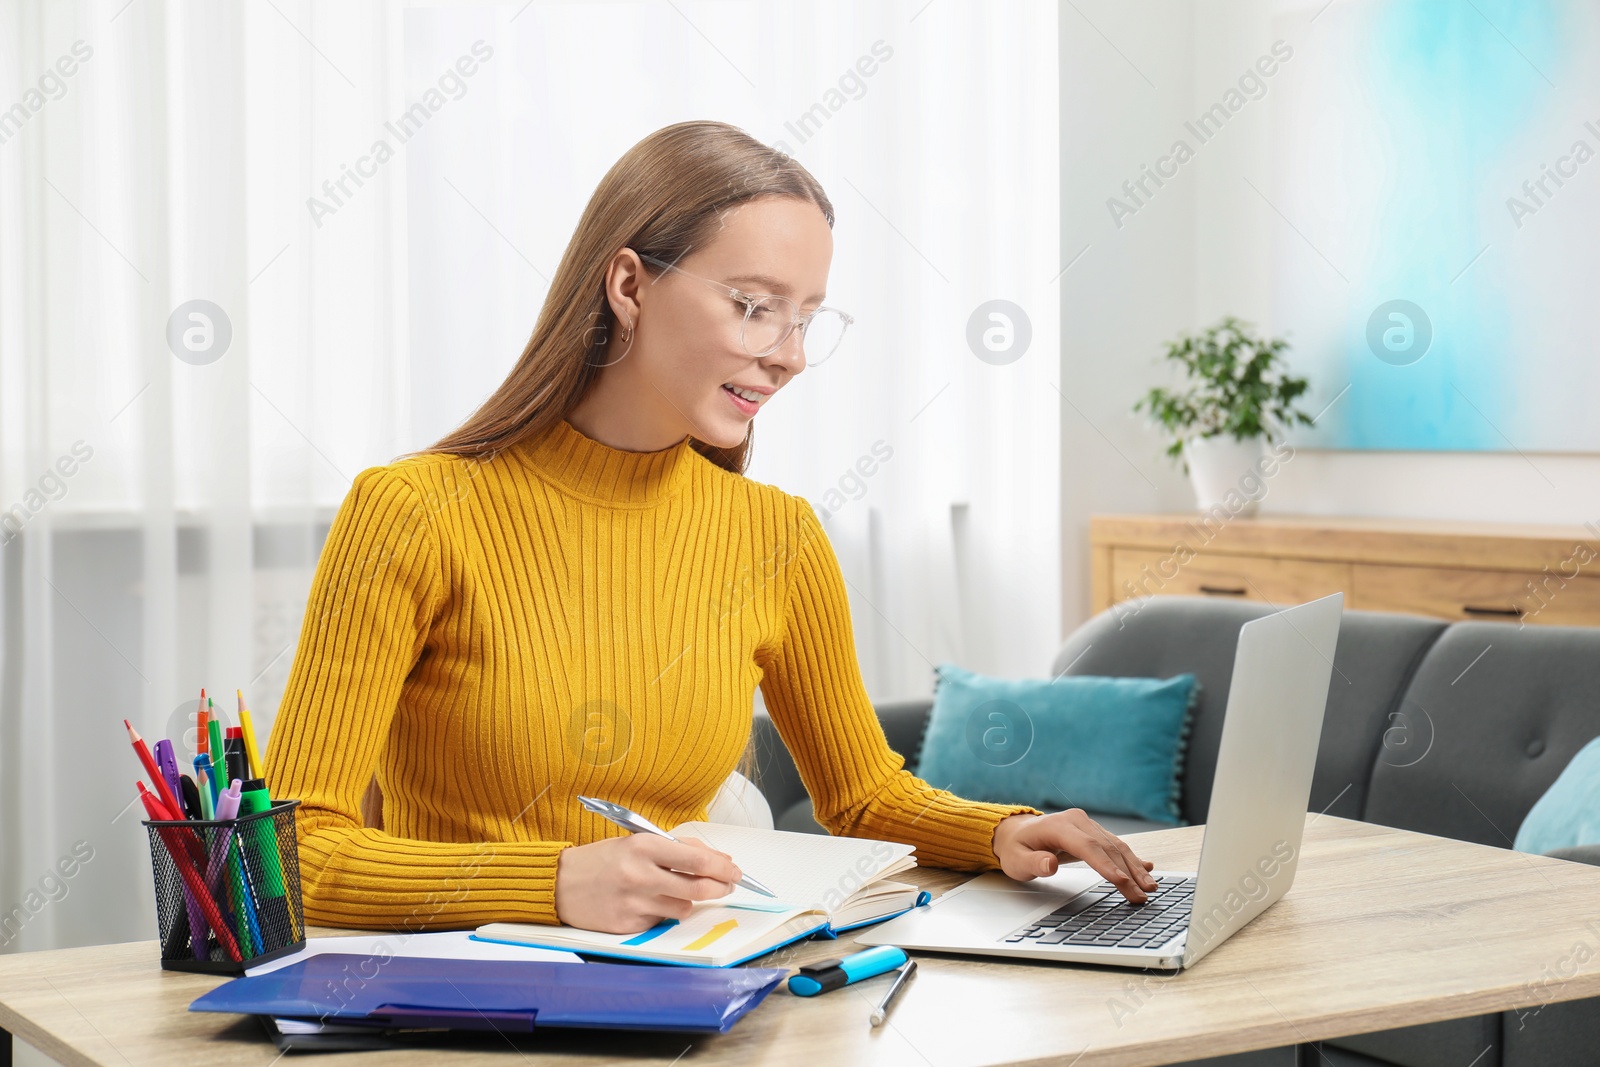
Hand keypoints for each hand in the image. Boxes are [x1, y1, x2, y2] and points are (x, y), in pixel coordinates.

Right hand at [554, 834, 742, 932]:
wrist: (559, 884)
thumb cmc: (601, 860)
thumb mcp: (636, 842)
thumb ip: (675, 848)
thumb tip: (715, 857)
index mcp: (643, 847)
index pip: (697, 859)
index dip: (722, 866)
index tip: (734, 869)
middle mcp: (640, 875)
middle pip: (698, 888)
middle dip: (720, 887)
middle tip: (727, 884)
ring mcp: (634, 903)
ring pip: (684, 909)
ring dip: (690, 902)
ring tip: (678, 892)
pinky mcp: (628, 926)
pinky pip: (661, 922)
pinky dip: (664, 913)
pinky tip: (649, 903)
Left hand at [991, 810, 1157, 902]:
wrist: (1016, 833)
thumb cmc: (1016, 847)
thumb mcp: (1016, 859)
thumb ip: (1033, 862)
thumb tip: (1049, 864)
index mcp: (1059, 826)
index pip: (1088, 847)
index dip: (1108, 866)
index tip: (1124, 883)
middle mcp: (1077, 822)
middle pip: (1107, 848)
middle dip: (1128, 873)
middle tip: (1143, 895)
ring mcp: (1087, 825)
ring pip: (1116, 847)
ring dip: (1134, 867)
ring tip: (1150, 887)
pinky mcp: (1093, 832)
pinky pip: (1115, 846)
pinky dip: (1131, 858)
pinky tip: (1147, 867)